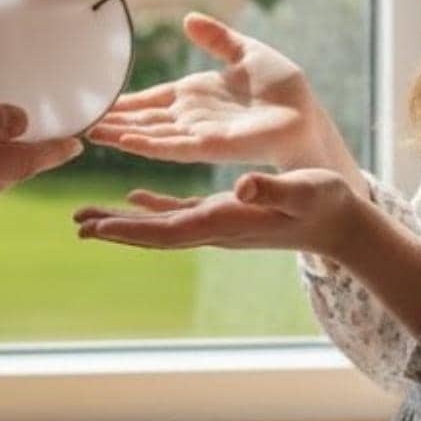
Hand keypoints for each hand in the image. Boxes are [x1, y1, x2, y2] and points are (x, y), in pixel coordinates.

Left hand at [72, 168, 371, 257]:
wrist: (343, 224)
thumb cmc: (327, 204)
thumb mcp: (303, 190)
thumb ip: (273, 190)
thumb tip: (243, 186)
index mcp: (225, 222)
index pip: (168, 230)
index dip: (131, 230)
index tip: (96, 230)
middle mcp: (214, 228)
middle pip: (154, 234)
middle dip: (115, 230)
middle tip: (77, 225)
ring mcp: (218, 225)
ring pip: (161, 226)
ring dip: (124, 223)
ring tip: (88, 218)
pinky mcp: (225, 215)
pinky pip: (180, 214)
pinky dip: (153, 208)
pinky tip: (134, 198)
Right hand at [85, 13, 355, 177]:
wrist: (307, 112)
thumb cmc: (283, 87)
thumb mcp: (245, 51)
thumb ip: (216, 37)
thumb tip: (189, 18)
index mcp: (195, 95)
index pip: (151, 100)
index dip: (125, 102)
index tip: (97, 102)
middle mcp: (190, 117)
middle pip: (142, 120)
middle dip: (112, 121)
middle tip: (76, 121)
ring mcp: (196, 132)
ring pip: (149, 134)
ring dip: (120, 134)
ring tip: (89, 132)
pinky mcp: (209, 145)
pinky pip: (171, 145)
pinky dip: (146, 143)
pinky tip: (123, 141)